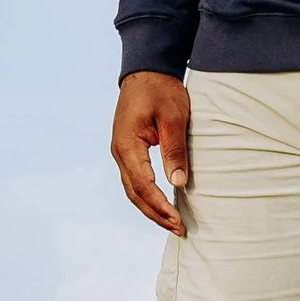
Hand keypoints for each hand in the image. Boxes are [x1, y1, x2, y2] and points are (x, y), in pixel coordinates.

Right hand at [112, 72, 191, 234]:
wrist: (146, 70)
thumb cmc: (161, 90)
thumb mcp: (173, 118)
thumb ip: (174, 150)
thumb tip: (179, 183)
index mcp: (127, 145)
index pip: (144, 185)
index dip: (161, 206)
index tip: (179, 221)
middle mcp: (119, 152)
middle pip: (135, 194)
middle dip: (156, 214)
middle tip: (180, 229)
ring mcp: (121, 152)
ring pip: (133, 190)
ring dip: (151, 208)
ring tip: (172, 223)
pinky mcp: (127, 150)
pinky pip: (135, 180)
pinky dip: (148, 195)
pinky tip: (162, 204)